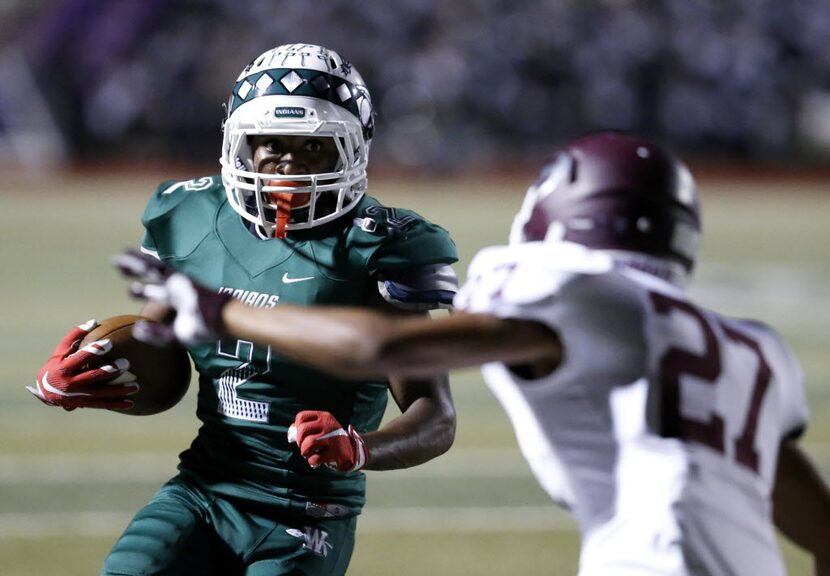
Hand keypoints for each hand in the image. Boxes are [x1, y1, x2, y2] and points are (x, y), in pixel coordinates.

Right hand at [28, 320, 137, 410]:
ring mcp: (77, 396)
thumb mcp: (61, 349)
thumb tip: (94, 322)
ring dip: (119, 390)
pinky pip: (102, 404)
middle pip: (92, 377)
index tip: (109, 343)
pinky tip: (131, 403)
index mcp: (63, 368)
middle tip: (127, 363)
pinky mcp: (84, 403)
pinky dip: (116, 404)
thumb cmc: (56, 364)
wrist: (45, 390)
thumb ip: (75, 335)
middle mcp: (69, 384)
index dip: (93, 351)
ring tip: (136, 386)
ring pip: (101, 394)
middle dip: (110, 370)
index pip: (80, 358)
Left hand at [113, 249, 230, 345]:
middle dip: (136, 274)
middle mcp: (174, 289)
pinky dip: (143, 260)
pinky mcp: (178, 278)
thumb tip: (135, 330)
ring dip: (134, 263)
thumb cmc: (204, 329)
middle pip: (151, 279)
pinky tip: (130, 254)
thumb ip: (156, 334)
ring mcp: (176, 282)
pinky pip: (157, 267)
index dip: (143, 290)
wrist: (222, 320)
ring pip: (151, 269)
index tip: (130, 289)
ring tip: (118, 258)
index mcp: (176, 301)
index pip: (156, 293)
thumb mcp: (176, 336)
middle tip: (119, 270)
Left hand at [288, 411, 367, 471]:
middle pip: (303, 430)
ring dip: (304, 451)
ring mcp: (333, 438)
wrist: (351, 450)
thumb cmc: (331, 439)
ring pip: (308, 443)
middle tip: (304, 446)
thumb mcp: (322, 428)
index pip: (301, 417)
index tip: (302, 435)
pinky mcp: (335, 452)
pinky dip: (312, 461)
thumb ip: (307, 427)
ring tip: (308, 453)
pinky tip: (316, 460)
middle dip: (299, 441)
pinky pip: (315, 458)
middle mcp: (328, 424)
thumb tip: (291, 432)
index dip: (297, 427)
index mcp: (324, 416)